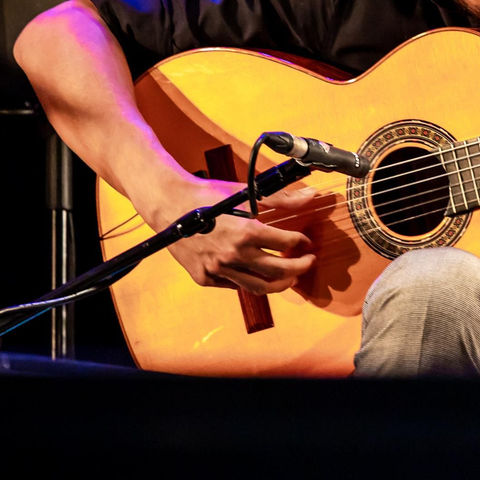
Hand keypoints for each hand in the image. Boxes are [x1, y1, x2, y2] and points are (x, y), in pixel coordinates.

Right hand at [144, 176, 318, 294]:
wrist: (169, 205)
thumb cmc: (206, 196)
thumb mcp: (245, 193)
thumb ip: (281, 199)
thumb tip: (310, 196)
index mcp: (246, 232)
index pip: (286, 243)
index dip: (301, 243)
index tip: (305, 242)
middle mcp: (233, 255)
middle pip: (279, 271)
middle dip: (300, 267)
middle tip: (307, 262)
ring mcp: (218, 269)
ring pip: (258, 287)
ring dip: (280, 283)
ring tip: (290, 277)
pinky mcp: (204, 278)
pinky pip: (234, 286)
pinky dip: (249, 282)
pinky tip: (257, 274)